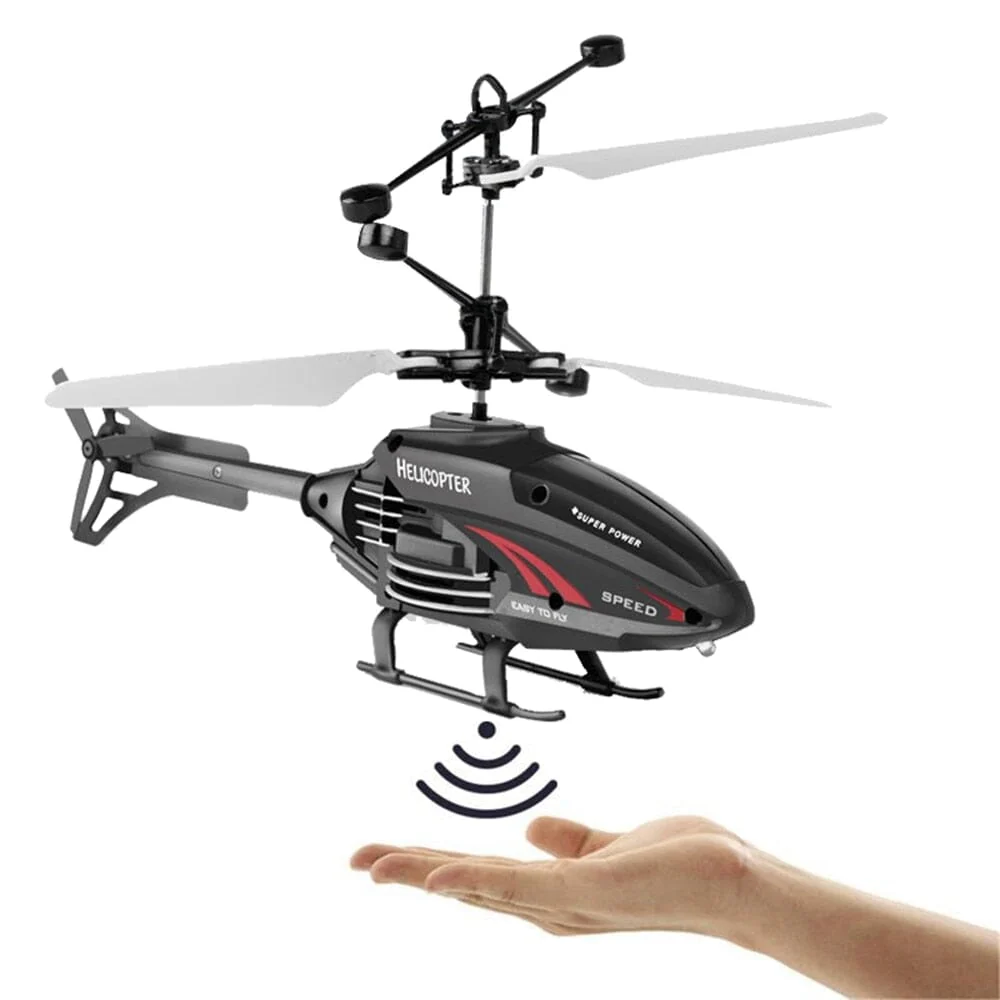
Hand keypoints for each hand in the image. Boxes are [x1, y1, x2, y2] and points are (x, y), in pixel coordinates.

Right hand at [350, 815, 750, 937]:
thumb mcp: (609, 846)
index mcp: (553, 890)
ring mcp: (567, 902)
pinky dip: (476, 881)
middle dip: (410, 870)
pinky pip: (522, 883)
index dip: (429, 863)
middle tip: (358, 860)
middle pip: (466, 883)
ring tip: (378, 865)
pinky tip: (441, 875)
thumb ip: (571, 840)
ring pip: (481, 884)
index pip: (477, 873)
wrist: (738, 883)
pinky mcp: (587, 891)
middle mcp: (552, 904)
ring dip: (426, 873)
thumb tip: (533, 827)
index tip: (386, 854)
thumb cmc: (683, 865)